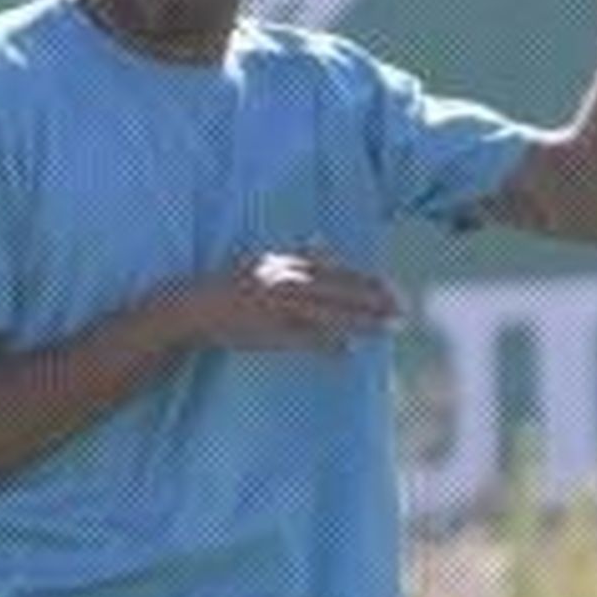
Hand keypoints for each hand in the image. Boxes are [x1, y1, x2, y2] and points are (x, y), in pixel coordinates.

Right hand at [191, 249, 401, 353]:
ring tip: (389, 329)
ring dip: (362, 322)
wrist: (193, 307)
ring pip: (331, 315)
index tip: (391, 289)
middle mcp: (286, 282)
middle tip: (403, 310)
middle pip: (341, 291)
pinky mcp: (269, 331)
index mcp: (287, 265)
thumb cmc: (229, 286)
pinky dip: (327, 347)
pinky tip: (348, 355)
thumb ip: (297, 255)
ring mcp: (278, 308)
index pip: (337, 272)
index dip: (366, 282)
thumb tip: (323, 242)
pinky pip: (305, 340)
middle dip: (374, 302)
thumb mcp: (265, 262)